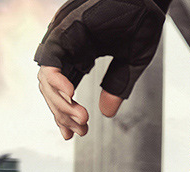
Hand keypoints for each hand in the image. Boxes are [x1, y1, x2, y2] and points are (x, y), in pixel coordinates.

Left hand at [35, 0, 165, 136]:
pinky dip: (55, 79)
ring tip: (79, 118)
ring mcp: (64, 35)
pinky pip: (51, 58)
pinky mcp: (65, 28)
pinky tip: (70, 95)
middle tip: (80, 129)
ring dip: (59, 102)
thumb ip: (117, 85)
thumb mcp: (133, 62)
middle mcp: (68, 44)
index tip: (75, 133)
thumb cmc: (143, 20)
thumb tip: (106, 112)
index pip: (65, 87)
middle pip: (51, 87)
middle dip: (63, 113)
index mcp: (82, 51)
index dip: (66, 112)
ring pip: (46, 76)